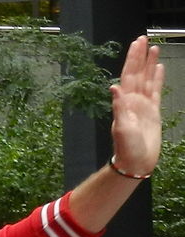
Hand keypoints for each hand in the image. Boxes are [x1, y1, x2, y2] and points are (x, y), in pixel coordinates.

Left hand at [110, 36, 163, 175]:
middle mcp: (133, 101)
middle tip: (143, 39)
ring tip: (153, 49)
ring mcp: (143, 105)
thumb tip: (114, 87)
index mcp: (124, 102)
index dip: (132, 59)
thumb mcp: (121, 126)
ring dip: (149, 64)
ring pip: (147, 79)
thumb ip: (118, 106)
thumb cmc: (126, 147)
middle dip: (139, 57)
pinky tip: (159, 68)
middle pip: (137, 73)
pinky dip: (157, 78)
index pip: (128, 75)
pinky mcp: (152, 111)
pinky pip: (155, 90)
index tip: (136, 44)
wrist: (136, 161)